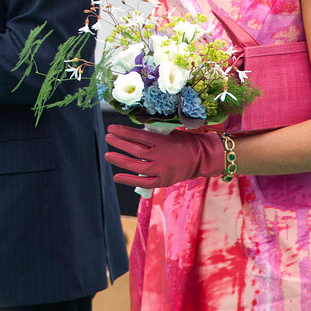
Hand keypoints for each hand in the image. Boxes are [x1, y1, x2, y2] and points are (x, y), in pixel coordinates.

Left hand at [104, 124, 224, 188]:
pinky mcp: (163, 181)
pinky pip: (144, 182)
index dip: (123, 132)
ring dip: (120, 161)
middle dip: (120, 143)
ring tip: (108, 155)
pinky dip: (129, 180)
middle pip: (136, 151)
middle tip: (108, 137)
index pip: (139, 136)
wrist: (203, 158)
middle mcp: (162, 157)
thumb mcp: (170, 133)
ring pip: (137, 167)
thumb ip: (153, 135)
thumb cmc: (185, 142)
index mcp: (164, 142)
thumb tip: (132, 133)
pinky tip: (117, 176)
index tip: (111, 128)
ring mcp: (162, 171)